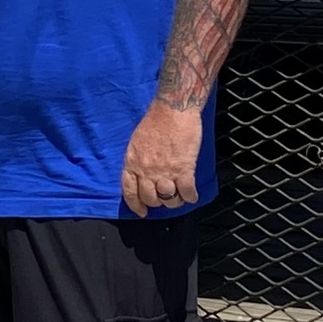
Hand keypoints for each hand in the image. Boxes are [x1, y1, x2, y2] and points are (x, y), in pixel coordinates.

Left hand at [120, 101, 201, 215]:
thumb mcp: (137, 141)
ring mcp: (165, 172)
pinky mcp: (183, 169)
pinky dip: (190, 196)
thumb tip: (142, 174)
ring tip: (179, 196)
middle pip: (151, 199)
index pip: (130, 192)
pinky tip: (192, 195)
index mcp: (132, 162)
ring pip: (169, 199)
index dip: (136, 205)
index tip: (142, 212)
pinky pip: (186, 192)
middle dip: (158, 202)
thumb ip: (138, 160)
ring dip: (175, 200)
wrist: (173, 109)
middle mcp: (147, 171)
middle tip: (164, 198)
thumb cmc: (156, 120)